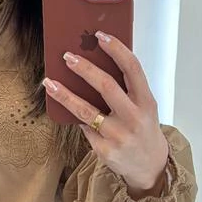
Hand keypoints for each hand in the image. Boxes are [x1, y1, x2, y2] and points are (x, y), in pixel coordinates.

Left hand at [43, 30, 168, 195]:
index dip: (116, 49)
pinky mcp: (105, 150)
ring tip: (50, 82)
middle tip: (67, 56)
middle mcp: (134, 117)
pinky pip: (84, 128)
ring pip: (86, 111)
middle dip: (84, 69)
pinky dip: (76, 118)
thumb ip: (127, 89)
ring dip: (65, 95)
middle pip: (106, 86)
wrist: (150, 166)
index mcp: (146, 101)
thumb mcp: (144, 107)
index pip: (132, 69)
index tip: (100, 36)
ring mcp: (119, 136)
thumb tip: (94, 64)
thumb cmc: (143, 129)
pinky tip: (67, 110)